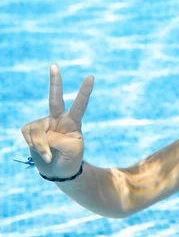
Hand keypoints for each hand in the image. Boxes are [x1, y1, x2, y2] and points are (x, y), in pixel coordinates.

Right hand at [20, 64, 93, 178]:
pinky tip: (41, 152)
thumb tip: (41, 136)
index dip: (84, 92)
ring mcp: (44, 124)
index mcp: (73, 122)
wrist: (59, 171)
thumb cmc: (70, 159)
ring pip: (37, 130)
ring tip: (49, 155)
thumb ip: (56, 140)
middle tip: (54, 65)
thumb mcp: (71, 150)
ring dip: (41, 145)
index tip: (91, 77)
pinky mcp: (32, 130)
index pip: (80, 105)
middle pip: (55, 98)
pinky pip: (29, 134)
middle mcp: (58, 119)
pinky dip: (34, 145)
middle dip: (54, 81)